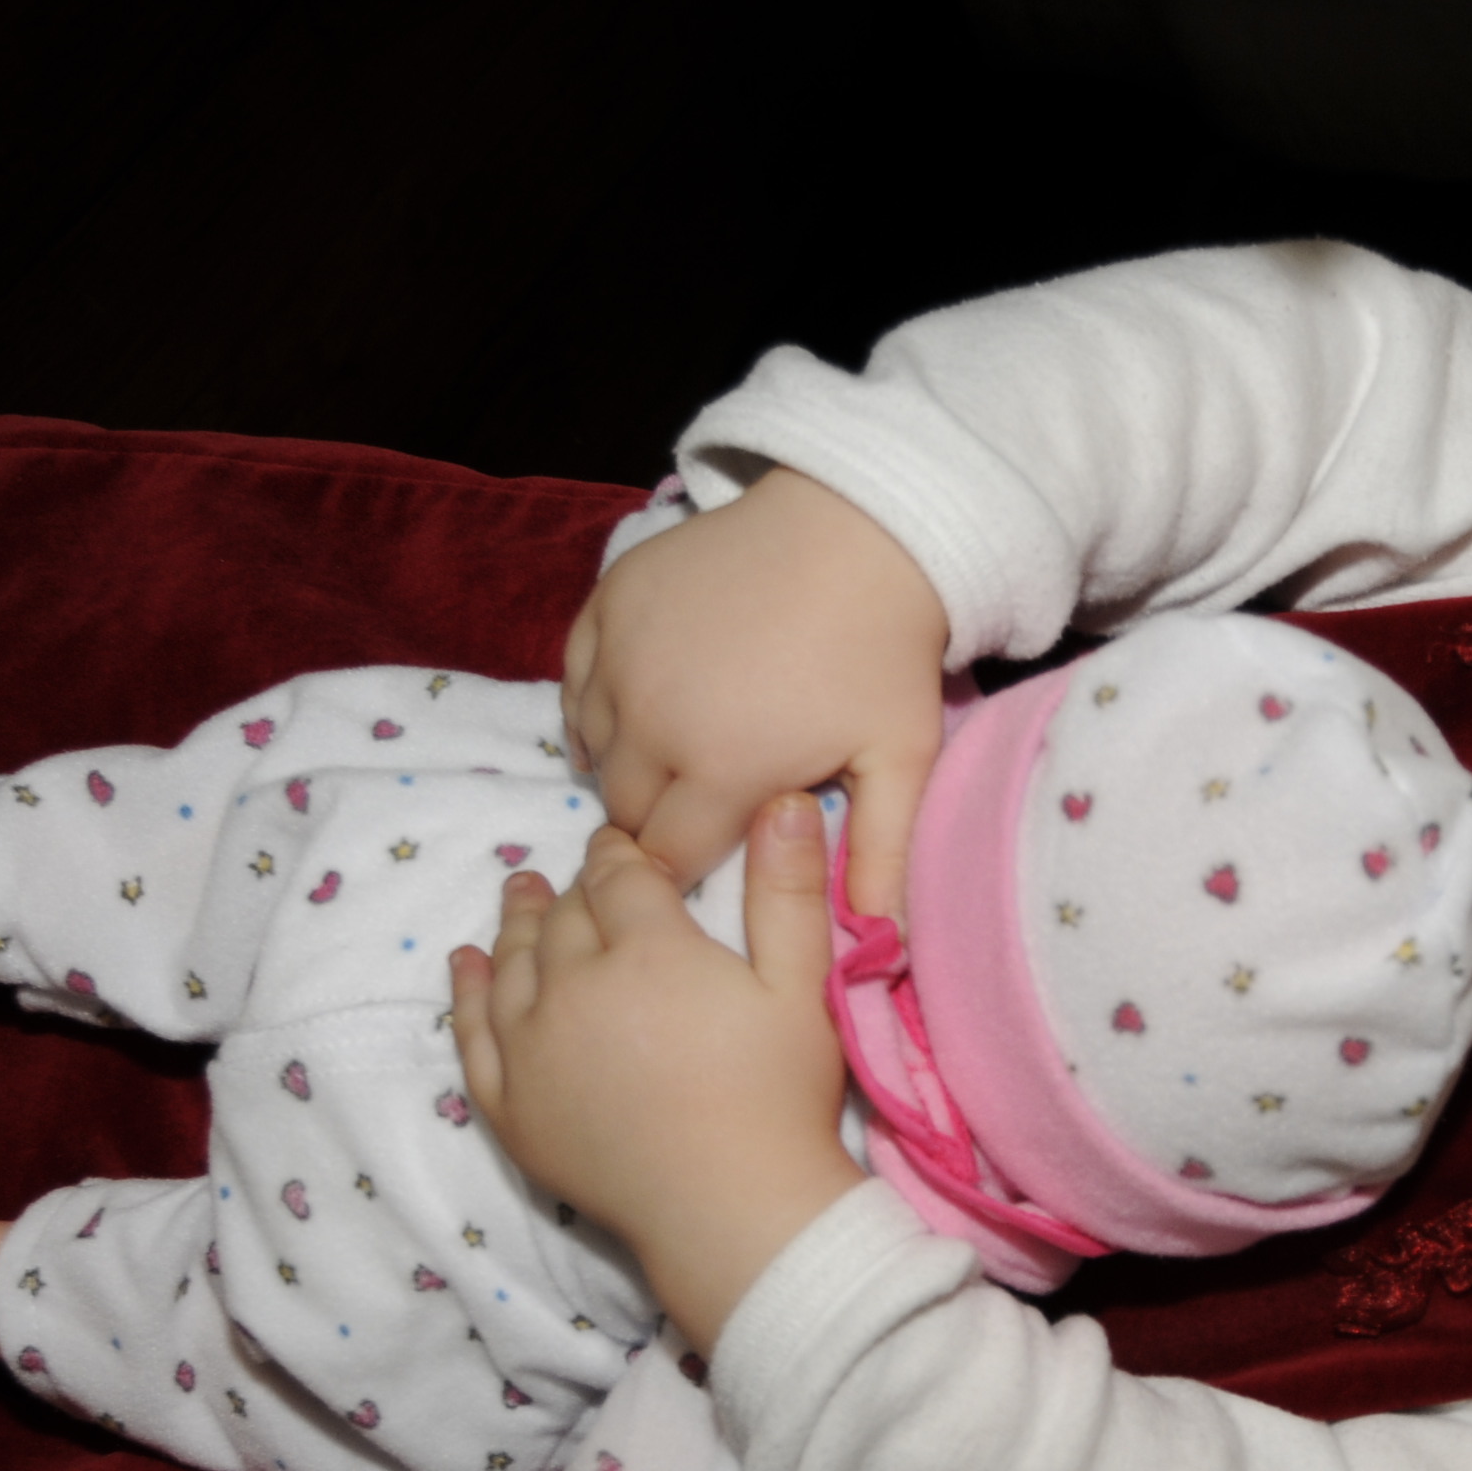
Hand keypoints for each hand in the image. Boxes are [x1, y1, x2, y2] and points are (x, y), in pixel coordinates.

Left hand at [452, 798, 861, 1351]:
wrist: (734, 1211)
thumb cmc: (779, 1099)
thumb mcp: (801, 988)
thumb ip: (787, 891)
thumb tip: (784, 800)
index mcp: (648, 948)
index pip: (619, 875)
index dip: (621, 854)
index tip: (625, 849)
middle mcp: (573, 986)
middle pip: (563, 916)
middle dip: (575, 890)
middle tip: (583, 878)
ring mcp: (531, 1047)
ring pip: (511, 962)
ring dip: (516, 923)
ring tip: (520, 894)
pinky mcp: (510, 1105)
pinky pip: (472, 1035)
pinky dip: (465, 992)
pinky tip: (466, 965)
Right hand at [563, 465, 952, 915]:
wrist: (856, 525)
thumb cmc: (882, 651)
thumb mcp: (898, 759)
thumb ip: (881, 856)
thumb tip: (880, 945)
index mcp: (720, 769)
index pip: (668, 859)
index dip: (691, 864)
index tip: (718, 848)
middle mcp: (651, 720)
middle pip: (624, 809)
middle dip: (658, 818)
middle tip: (702, 798)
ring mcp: (620, 658)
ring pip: (593, 747)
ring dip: (625, 761)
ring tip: (676, 748)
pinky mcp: (605, 606)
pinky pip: (573, 681)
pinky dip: (597, 702)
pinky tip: (642, 700)